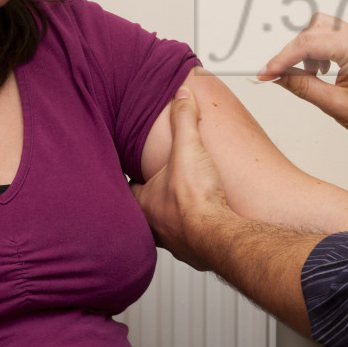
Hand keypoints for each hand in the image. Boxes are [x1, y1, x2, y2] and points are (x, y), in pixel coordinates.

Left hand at [131, 87, 233, 270]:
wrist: (218, 235)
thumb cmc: (196, 200)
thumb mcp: (188, 148)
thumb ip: (183, 119)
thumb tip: (182, 95)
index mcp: (143, 202)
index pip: (129, 185)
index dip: (135, 174)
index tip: (140, 167)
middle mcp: (153, 225)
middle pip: (147, 207)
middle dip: (155, 196)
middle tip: (165, 184)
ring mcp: (172, 240)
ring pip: (166, 226)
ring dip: (174, 216)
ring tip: (185, 203)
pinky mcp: (193, 251)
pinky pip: (189, 239)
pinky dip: (195, 230)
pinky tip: (205, 222)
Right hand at [257, 13, 347, 146]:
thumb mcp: (337, 106)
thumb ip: (304, 87)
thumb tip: (279, 76)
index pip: (307, 44)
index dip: (281, 58)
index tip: (266, 72)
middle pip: (312, 30)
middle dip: (292, 52)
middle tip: (279, 74)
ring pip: (321, 29)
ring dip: (307, 50)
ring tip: (309, 76)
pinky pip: (333, 36)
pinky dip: (320, 50)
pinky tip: (320, 71)